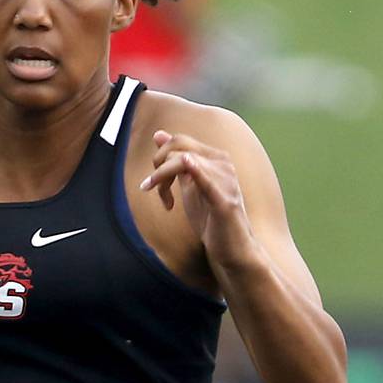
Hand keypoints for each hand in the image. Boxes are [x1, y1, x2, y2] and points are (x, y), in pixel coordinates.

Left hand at [140, 130, 256, 269]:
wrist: (231, 248)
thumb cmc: (210, 217)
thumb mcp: (188, 185)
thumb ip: (175, 162)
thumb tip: (158, 134)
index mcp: (214, 157)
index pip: (179, 142)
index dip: (160, 159)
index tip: (154, 183)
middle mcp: (222, 163)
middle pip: (179, 148)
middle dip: (158, 169)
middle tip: (151, 190)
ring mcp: (225, 181)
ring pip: (184, 162)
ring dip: (162, 181)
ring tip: (163, 201)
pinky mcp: (224, 202)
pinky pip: (208, 182)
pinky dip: (196, 171)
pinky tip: (188, 163)